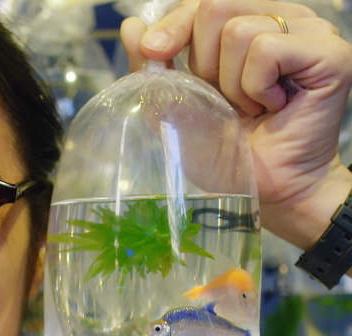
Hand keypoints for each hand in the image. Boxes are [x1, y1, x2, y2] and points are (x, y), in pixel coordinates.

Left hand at [120, 0, 351, 251]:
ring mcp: (311, 32)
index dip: (172, 26)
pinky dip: (256, 86)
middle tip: (224, 98)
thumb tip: (130, 26)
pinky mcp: (331, 54)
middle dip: (204, 62)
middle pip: (215, 6)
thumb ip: (155, 64)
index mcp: (248, 21)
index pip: (199, 2)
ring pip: (239, 30)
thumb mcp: (177, 104)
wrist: (267, 191)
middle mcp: (283, 18)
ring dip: (232, 83)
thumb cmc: (228, 152)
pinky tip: (272, 106)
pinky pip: (268, 49)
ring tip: (251, 107)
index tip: (154, 54)